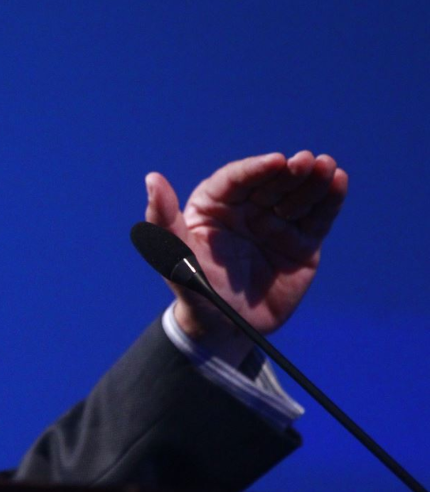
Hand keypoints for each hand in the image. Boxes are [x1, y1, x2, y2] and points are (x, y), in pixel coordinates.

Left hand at [145, 151, 347, 352]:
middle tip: (307, 162)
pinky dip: (329, 200)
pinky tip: (339, 181)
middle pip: (270, 183)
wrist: (226, 329)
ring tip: (327, 167)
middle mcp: (246, 210)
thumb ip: (162, 219)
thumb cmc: (194, 289)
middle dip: (289, 171)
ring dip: (313, 180)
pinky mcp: (301, 243)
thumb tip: (152, 178)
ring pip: (296, 196)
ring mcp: (275, 225)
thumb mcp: (173, 257)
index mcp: (213, 206)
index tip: (276, 162)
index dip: (256, 169)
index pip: (236, 180)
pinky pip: (316, 218)